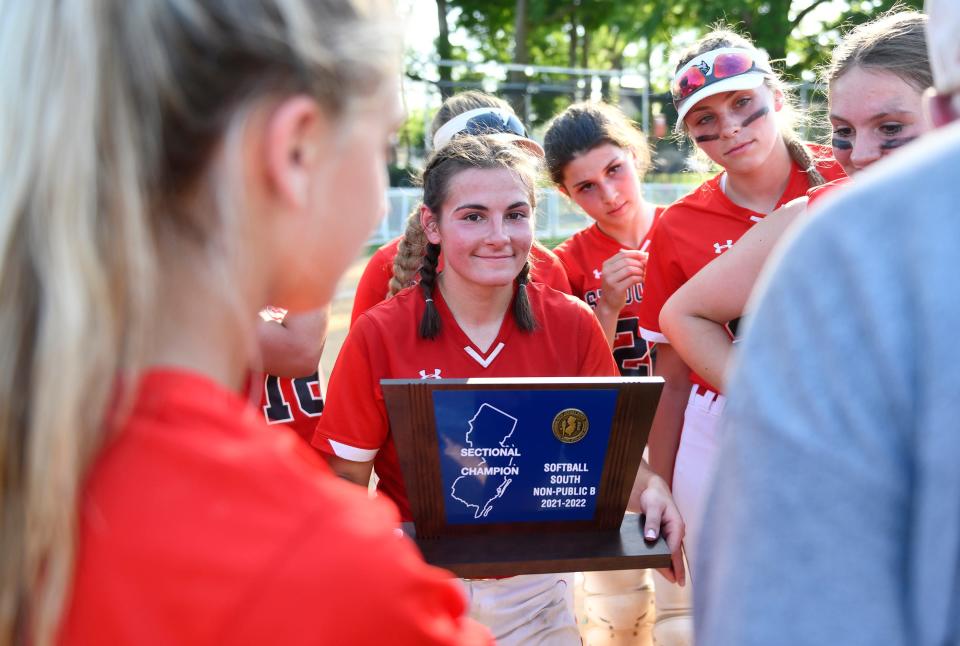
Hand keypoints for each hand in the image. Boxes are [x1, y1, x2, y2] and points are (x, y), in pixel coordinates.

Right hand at [598, 249, 647, 313]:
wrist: (609, 304)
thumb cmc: (617, 286)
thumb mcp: (618, 273)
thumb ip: (627, 263)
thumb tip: (645, 254)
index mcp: (606, 265)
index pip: (622, 254)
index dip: (635, 254)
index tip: (645, 256)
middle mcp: (606, 272)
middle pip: (627, 261)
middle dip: (639, 263)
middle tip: (646, 267)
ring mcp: (610, 281)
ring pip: (630, 269)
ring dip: (640, 271)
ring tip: (644, 274)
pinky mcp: (617, 289)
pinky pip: (632, 279)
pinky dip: (640, 278)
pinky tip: (642, 280)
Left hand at [628, 471, 685, 585]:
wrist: (651, 488)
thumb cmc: (653, 496)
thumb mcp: (652, 507)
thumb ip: (651, 522)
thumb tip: (651, 538)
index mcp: (677, 525)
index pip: (675, 549)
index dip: (674, 564)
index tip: (675, 577)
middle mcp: (676, 530)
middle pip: (676, 553)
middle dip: (677, 568)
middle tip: (678, 583)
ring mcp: (672, 532)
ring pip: (672, 551)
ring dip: (672, 564)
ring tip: (673, 579)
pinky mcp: (666, 532)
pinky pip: (667, 547)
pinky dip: (666, 557)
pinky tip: (664, 566)